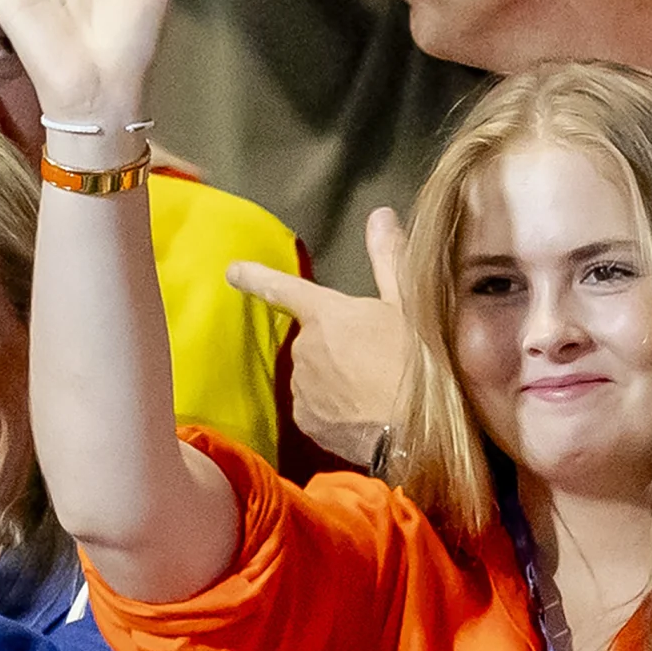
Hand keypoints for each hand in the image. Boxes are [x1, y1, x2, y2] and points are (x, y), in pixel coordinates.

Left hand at [228, 206, 412, 470]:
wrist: (418, 436)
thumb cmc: (419, 362)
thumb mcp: (413, 306)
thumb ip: (390, 260)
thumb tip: (379, 214)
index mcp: (327, 313)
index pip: (284, 288)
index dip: (257, 277)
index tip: (232, 271)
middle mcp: (306, 348)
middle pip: (314, 339)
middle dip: (337, 345)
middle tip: (379, 358)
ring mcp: (303, 388)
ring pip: (315, 375)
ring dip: (336, 378)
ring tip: (376, 391)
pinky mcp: (308, 423)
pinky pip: (317, 407)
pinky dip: (335, 408)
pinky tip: (365, 415)